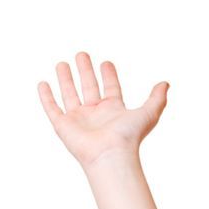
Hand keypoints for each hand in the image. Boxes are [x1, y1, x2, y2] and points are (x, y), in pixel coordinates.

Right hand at [38, 52, 168, 165]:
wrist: (110, 154)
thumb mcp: (148, 113)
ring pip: (69, 94)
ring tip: (62, 63)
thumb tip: (166, 84)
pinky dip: (46, 97)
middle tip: (81, 54)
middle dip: (85, 71)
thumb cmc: (129, 137)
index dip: (109, 75)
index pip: (110, 88)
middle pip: (88, 87)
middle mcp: (95, 114)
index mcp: (113, 110)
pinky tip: (43, 83)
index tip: (106, 63)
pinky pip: (52, 108)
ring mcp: (78, 119)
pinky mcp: (63, 126)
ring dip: (65, 79)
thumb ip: (157, 98)